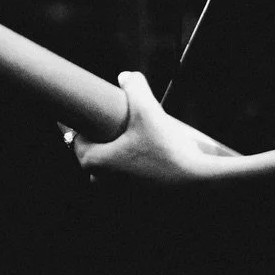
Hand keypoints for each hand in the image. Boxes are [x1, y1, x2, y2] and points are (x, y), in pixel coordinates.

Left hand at [71, 71, 220, 186]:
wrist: (196, 180)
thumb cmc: (167, 149)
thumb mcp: (148, 110)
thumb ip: (135, 87)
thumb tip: (125, 76)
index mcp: (97, 163)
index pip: (78, 142)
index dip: (83, 127)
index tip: (91, 116)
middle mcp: (104, 181)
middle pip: (93, 156)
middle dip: (100, 141)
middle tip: (112, 125)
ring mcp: (120, 192)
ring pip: (109, 169)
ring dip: (115, 155)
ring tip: (131, 139)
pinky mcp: (136, 197)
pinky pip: (124, 179)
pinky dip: (129, 167)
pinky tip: (145, 155)